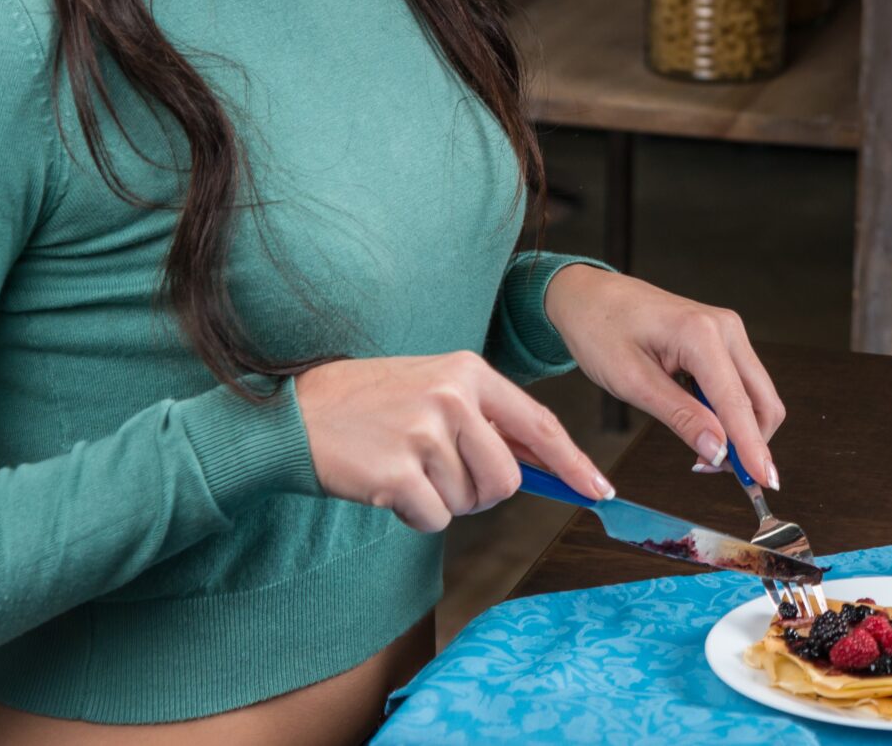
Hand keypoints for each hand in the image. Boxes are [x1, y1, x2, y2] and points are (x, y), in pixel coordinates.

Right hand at [296, 351, 611, 532]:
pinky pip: (434, 519)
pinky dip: (414, 515)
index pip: (539, 425)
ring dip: (440, 500)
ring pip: (468, 502)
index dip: (573, 463)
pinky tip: (386, 486)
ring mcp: (424, 433)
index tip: (599, 490)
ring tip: (404, 468)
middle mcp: (453, 398)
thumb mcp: (433, 389)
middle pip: (506, 480)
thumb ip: (485, 420)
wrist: (292, 416)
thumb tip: (542, 464)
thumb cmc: (368, 405)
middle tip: (439, 476)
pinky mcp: (397, 472)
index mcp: (469, 372)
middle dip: (481, 493)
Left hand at [542, 265, 787, 486]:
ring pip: (756, 395)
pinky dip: (731, 414)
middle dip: (750, 443)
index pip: (738, 403)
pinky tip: (705, 428)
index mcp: (701, 334)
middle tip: (716, 472)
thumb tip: (718, 451)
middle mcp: (726, 329)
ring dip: (741, 430)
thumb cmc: (600, 330)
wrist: (589, 296)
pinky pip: (741, 385)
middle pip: (762, 400)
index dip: (753, 447)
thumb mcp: (632, 382)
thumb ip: (680, 416)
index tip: (766, 482)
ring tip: (703, 453)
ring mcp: (728, 332)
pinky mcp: (723, 340)